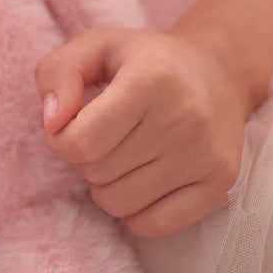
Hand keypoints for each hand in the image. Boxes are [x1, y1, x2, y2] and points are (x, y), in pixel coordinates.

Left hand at [35, 27, 248, 238]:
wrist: (218, 73)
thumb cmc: (145, 61)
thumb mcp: (94, 46)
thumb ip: (57, 74)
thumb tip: (52, 124)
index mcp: (151, 79)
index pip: (81, 142)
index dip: (61, 139)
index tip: (72, 124)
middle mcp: (185, 118)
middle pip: (97, 174)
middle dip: (88, 158)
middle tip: (109, 134)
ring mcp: (206, 155)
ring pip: (120, 205)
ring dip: (109, 185)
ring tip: (126, 154)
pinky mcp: (220, 184)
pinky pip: (154, 226)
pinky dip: (137, 212)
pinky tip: (145, 179)